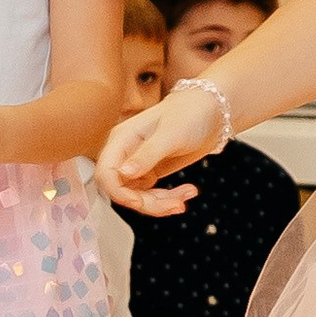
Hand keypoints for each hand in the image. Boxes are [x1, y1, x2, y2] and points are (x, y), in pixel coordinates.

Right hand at [98, 79, 227, 218]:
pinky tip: (188, 191)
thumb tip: (123, 174)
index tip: (141, 201)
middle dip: (147, 203)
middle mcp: (125, 154)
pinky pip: (151, 195)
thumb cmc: (189, 114)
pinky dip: (168, 199)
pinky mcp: (150, 172)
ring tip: (186, 196)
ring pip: (137, 197)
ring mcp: (137, 165)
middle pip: (121, 191)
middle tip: (175, 204)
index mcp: (121, 139)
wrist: (210, 111)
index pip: (105, 174)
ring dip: (161, 204)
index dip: (119, 193)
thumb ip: (147, 154)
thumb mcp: (170, 134)